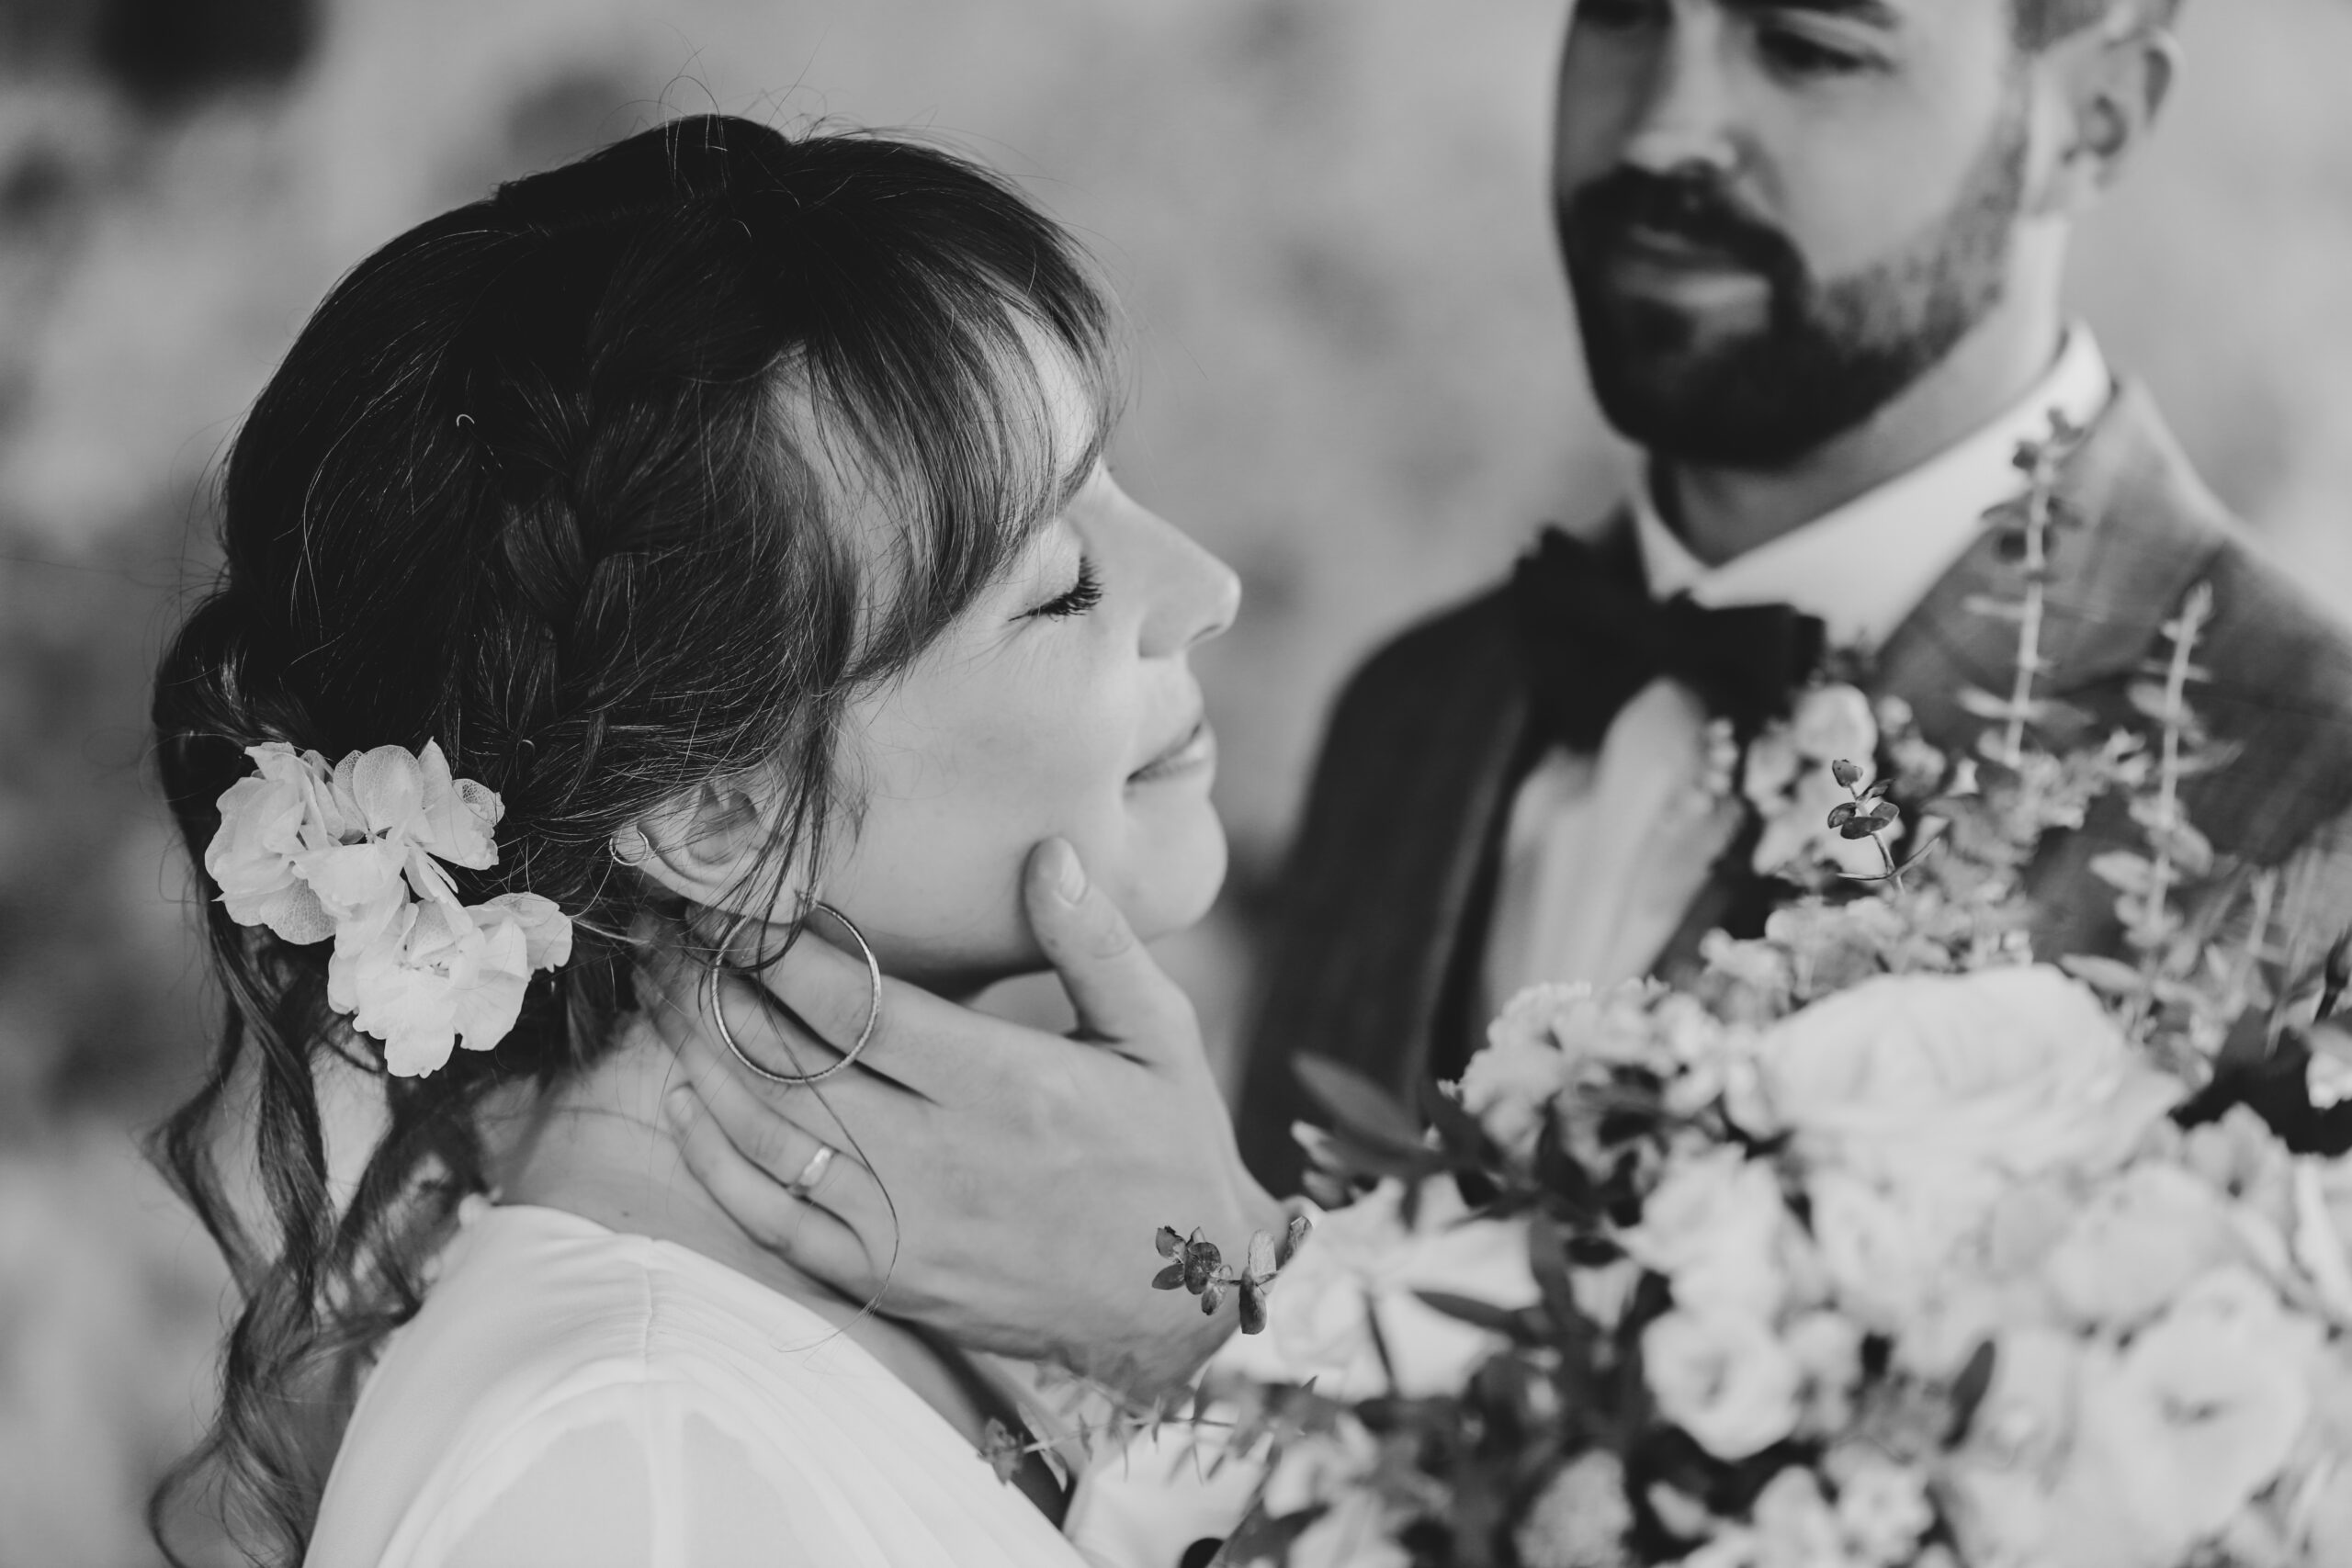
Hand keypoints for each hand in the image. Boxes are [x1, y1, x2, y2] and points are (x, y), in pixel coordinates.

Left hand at [641, 838, 1286, 1394]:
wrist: (1185, 1300)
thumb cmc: (1171, 1149)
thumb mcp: (1159, 1035)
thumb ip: (1095, 943)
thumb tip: (1046, 852)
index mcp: (1008, 1083)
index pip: (854, 1004)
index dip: (775, 949)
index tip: (729, 901)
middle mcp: (944, 1157)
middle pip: (789, 1064)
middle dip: (713, 991)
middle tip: (666, 934)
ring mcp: (909, 1227)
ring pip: (770, 1137)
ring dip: (700, 1061)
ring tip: (660, 995)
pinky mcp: (890, 1279)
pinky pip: (777, 1223)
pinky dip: (717, 1165)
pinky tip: (683, 1106)